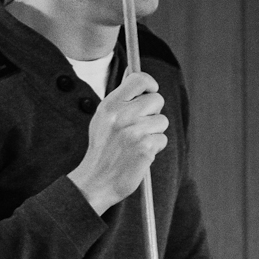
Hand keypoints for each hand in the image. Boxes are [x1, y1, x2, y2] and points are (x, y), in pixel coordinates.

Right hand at [69, 71, 168, 213]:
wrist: (96, 181)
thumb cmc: (102, 150)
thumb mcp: (103, 119)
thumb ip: (120, 99)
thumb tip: (134, 76)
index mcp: (110, 105)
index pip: (139, 79)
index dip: (149, 83)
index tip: (150, 90)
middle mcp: (122, 116)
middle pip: (156, 99)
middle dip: (153, 112)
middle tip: (141, 125)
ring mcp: (134, 132)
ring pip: (162, 121)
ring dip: (154, 132)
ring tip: (137, 142)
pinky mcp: (145, 148)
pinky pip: (162, 139)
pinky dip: (154, 147)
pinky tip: (140, 153)